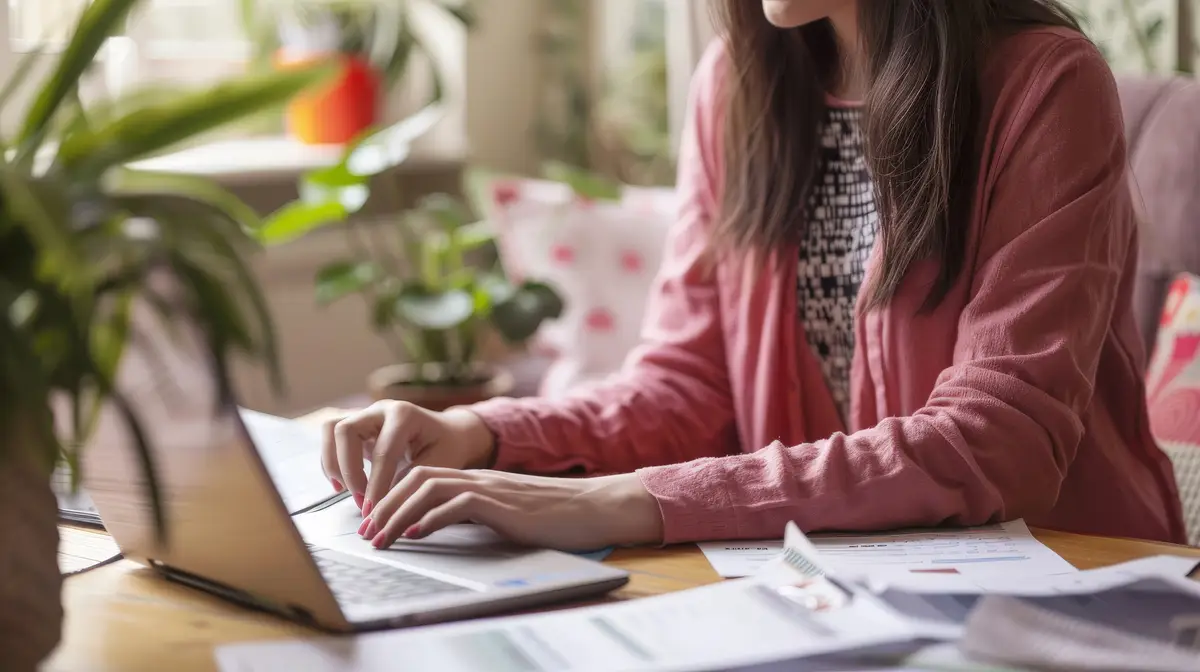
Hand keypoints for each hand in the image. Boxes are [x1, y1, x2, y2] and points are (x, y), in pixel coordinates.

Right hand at [320, 401, 495, 515]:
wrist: (448, 433)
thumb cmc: (447, 447)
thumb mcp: (439, 465)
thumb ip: (410, 481)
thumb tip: (383, 504)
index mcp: (404, 414)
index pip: (382, 451)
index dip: (375, 484)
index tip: (373, 510)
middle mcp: (380, 409)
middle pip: (345, 431)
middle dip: (349, 471)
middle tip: (361, 501)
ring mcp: (366, 415)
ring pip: (332, 430)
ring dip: (334, 464)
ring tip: (347, 492)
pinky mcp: (357, 427)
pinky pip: (331, 439)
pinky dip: (331, 463)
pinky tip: (341, 487)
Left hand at [357, 468, 663, 551]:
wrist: (592, 507)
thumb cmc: (553, 515)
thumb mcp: (504, 512)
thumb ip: (473, 512)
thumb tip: (436, 526)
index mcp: (477, 478)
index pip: (421, 476)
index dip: (391, 497)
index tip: (373, 523)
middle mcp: (478, 477)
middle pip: (416, 478)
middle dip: (385, 506)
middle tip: (367, 534)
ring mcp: (490, 488)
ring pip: (429, 487)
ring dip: (399, 514)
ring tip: (383, 538)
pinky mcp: (503, 503)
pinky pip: (458, 504)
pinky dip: (432, 518)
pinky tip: (419, 533)